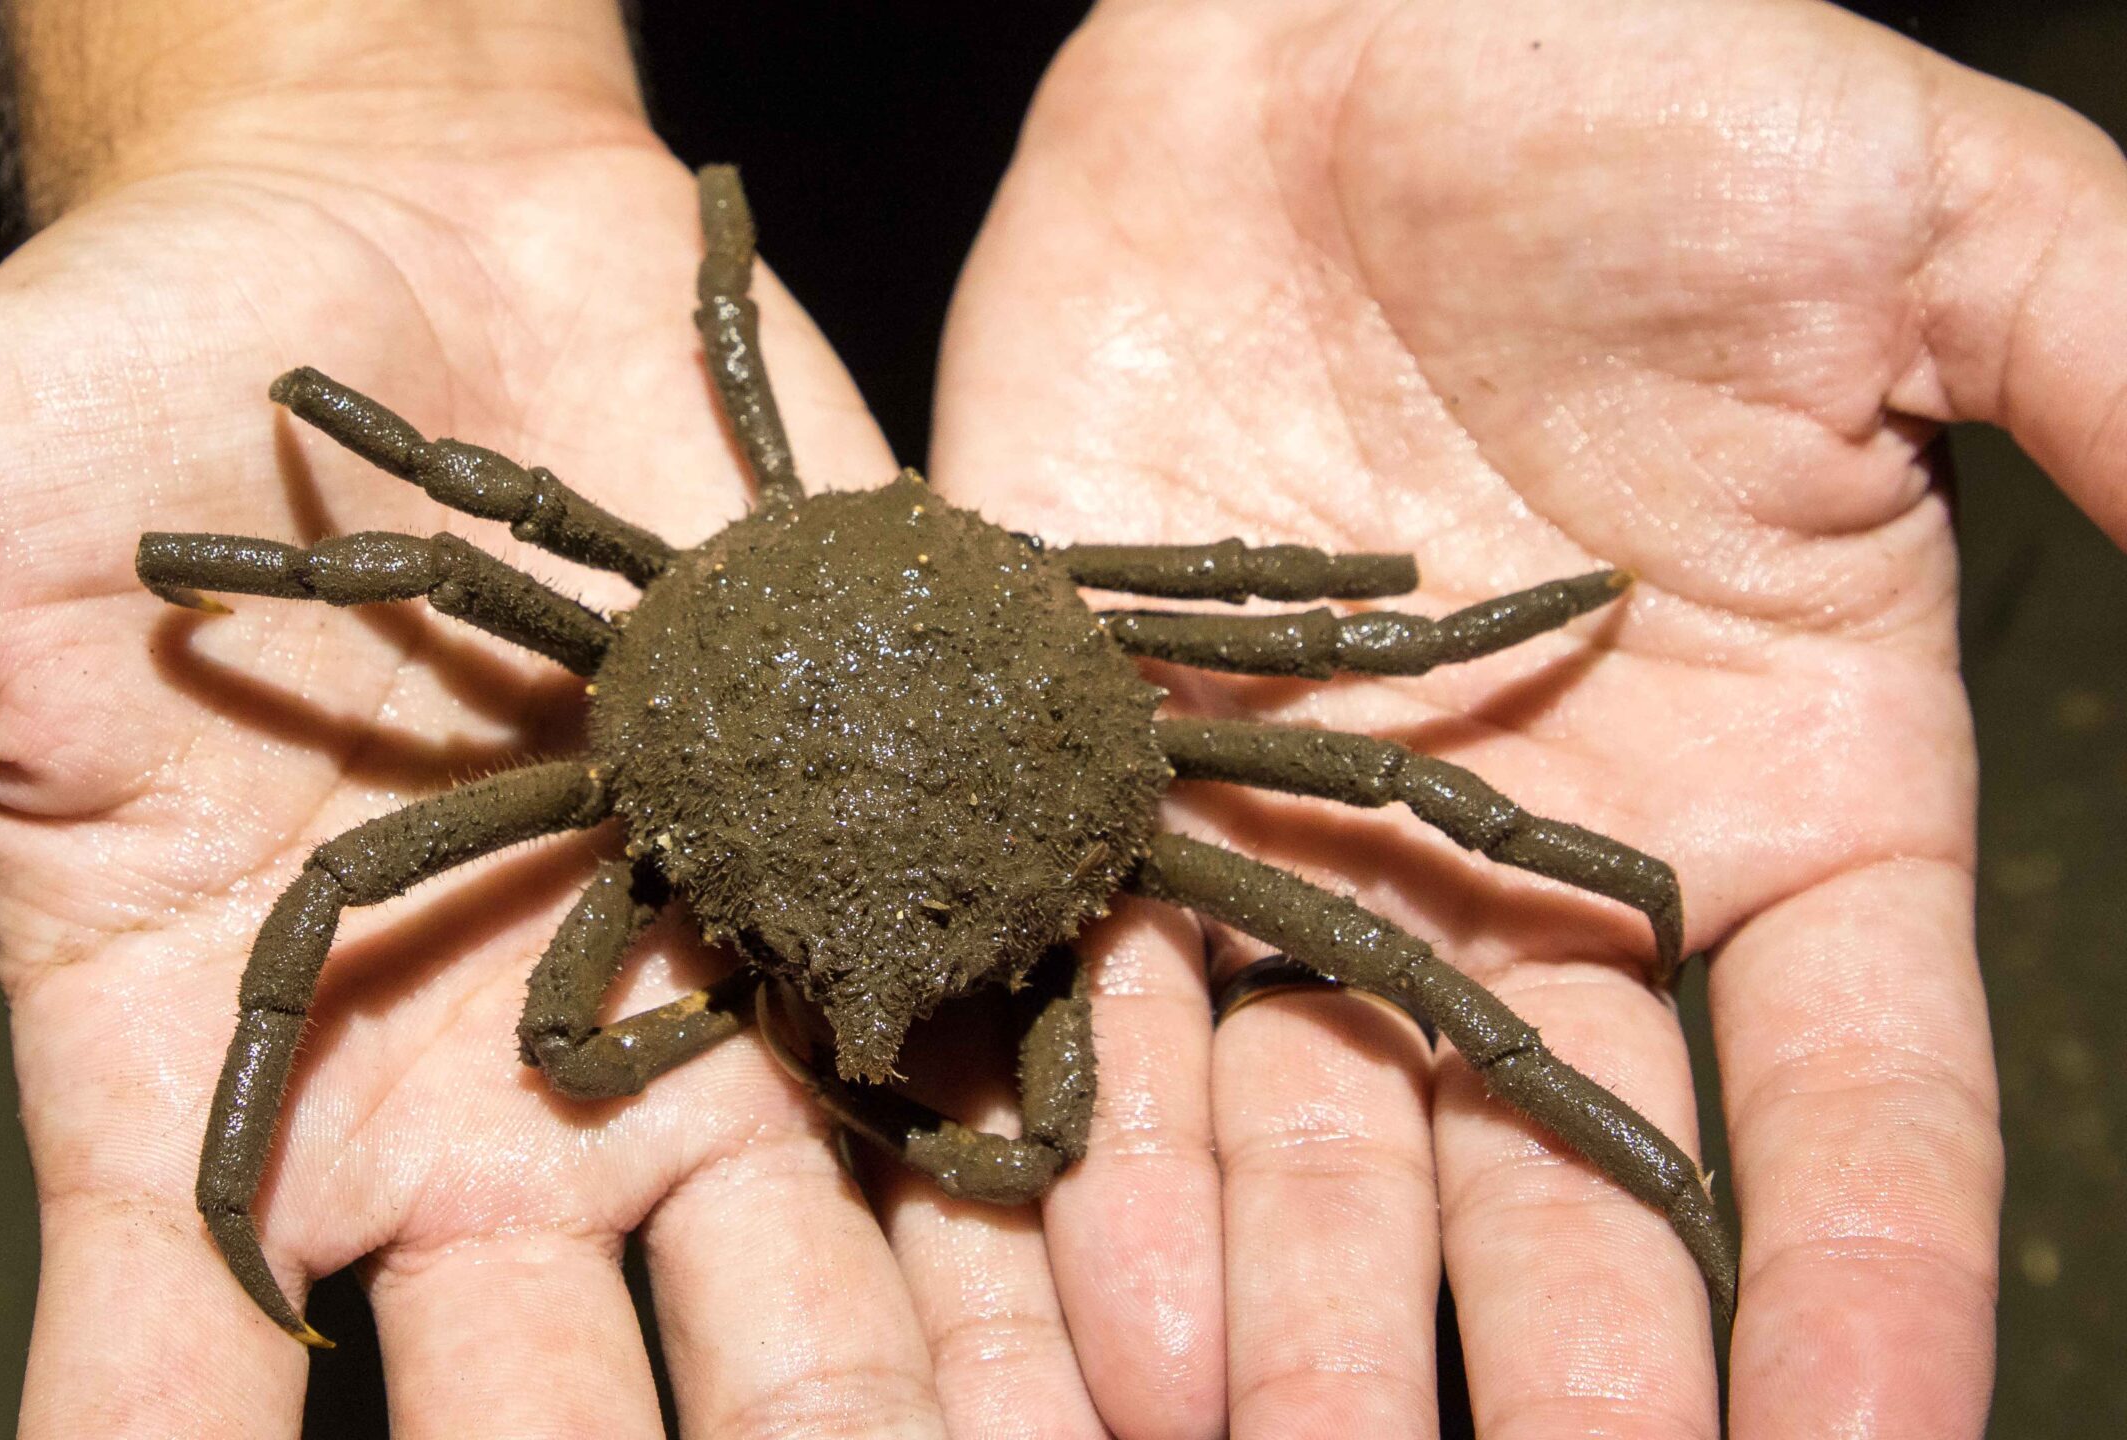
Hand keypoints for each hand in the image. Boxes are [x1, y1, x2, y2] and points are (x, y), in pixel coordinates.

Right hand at [0, 3, 1045, 1432]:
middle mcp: (465, 1100)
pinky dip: (1029, 1195)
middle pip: (544, 1394)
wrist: (382, 225)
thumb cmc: (95, 387)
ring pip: (789, 1285)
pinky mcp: (847, 860)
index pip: (177, 1386)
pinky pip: (947, 1064)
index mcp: (220, 1084)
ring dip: (885, 1417)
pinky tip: (1124, 1330)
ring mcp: (678, 998)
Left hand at [924, 0, 2125, 1433]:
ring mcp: (1312, 828)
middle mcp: (1535, 858)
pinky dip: (1107, 1162)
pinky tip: (1105, 1323)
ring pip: (1320, 1142)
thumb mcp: (1932, 234)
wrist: (1317, 20)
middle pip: (1559, 1179)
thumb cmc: (1632, 90)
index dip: (1860, 1282)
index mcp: (1776, 781)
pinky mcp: (1111, 760)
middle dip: (1555, 1374)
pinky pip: (1111, 1000)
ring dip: (1303, 1327)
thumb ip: (2126, 396)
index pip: (1845, 1093)